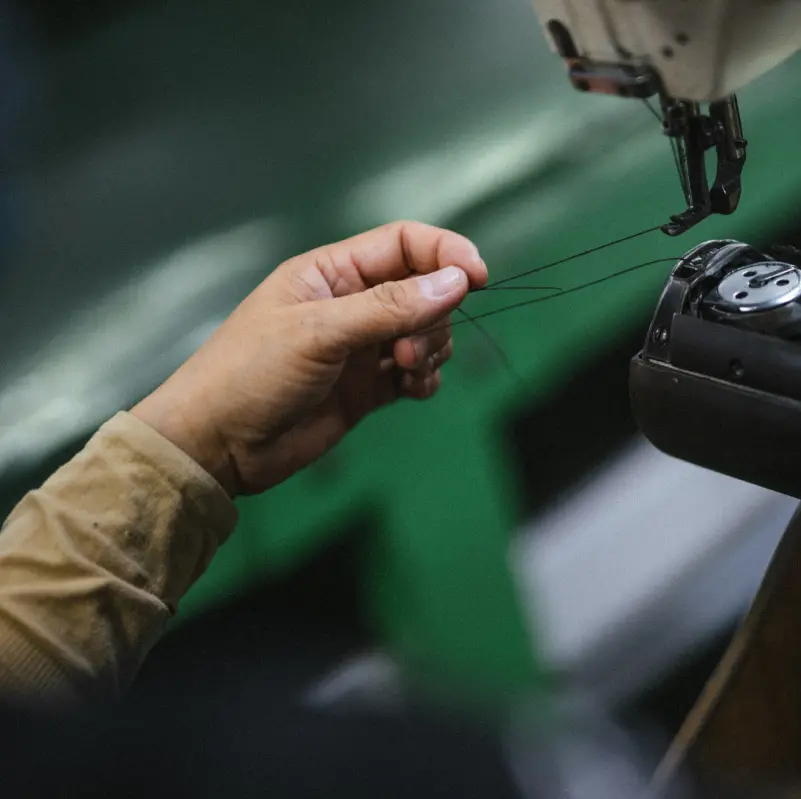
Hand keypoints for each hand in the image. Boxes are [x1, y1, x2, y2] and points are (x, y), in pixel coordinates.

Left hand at [132, 222, 487, 496]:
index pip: (404, 244)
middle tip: (409, 351)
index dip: (445, 254)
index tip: (477, 278)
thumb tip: (455, 282)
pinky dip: (426, 379)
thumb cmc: (250, 374)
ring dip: (432, 350)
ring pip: (426, 334)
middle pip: (424, 292)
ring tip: (406, 373)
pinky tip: (413, 390)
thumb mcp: (319, 333)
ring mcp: (361, 348)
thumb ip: (390, 307)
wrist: (218, 446)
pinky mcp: (368, 388)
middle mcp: (351, 304)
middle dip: (433, 318)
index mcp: (332, 273)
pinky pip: (416, 373)